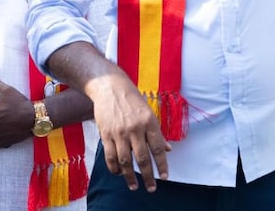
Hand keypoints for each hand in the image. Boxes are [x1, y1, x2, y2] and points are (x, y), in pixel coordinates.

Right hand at [88, 72, 171, 191]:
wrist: (110, 87)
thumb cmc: (133, 100)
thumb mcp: (149, 113)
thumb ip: (157, 133)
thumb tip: (168, 149)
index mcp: (149, 122)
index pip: (158, 148)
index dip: (162, 165)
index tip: (164, 177)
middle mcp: (135, 128)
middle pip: (142, 158)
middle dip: (147, 176)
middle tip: (151, 188)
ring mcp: (120, 132)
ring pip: (125, 161)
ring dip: (130, 177)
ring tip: (134, 186)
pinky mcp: (106, 134)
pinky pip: (110, 156)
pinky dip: (114, 168)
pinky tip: (119, 173)